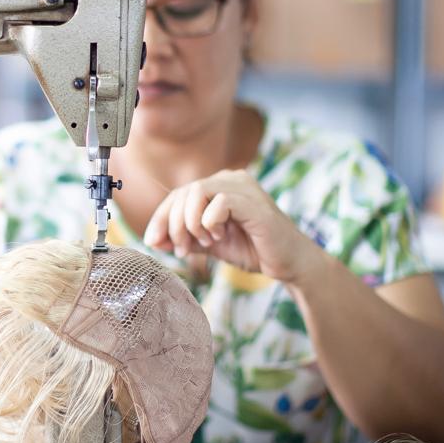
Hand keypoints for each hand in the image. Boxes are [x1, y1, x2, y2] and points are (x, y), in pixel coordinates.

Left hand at [142, 170, 321, 284]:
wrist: (289, 264)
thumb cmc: (253, 250)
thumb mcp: (210, 244)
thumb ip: (185, 239)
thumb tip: (153, 240)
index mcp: (220, 185)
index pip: (179, 194)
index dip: (161, 217)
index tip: (153, 241)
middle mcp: (231, 179)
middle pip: (184, 193)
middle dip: (174, 225)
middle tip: (182, 250)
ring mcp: (243, 188)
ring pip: (197, 192)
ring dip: (191, 223)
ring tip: (205, 242)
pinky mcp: (254, 203)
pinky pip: (219, 203)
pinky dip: (210, 222)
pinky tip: (220, 237)